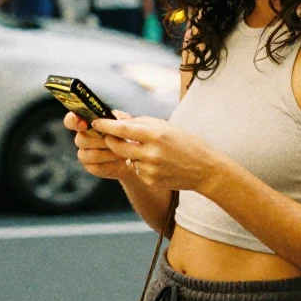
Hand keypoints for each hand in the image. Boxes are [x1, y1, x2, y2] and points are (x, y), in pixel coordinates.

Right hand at [66, 109, 135, 180]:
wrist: (133, 155)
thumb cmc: (126, 135)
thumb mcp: (125, 122)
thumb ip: (117, 118)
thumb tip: (111, 118)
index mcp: (86, 123)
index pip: (70, 121)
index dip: (73, 121)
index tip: (83, 123)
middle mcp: (82, 138)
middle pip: (81, 139)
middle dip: (101, 140)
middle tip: (117, 139)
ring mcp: (84, 154)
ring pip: (90, 154)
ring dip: (109, 152)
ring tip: (123, 151)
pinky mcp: (90, 167)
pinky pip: (96, 167)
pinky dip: (110, 163)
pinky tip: (120, 160)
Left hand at [91, 116, 227, 192]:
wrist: (204, 169)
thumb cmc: (185, 142)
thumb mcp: (165, 127)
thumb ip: (140, 123)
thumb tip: (116, 120)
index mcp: (155, 134)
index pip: (122, 129)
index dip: (106, 126)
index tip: (96, 122)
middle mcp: (151, 152)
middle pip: (118, 146)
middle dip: (110, 140)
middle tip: (109, 136)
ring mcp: (150, 169)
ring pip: (126, 159)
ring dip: (129, 153)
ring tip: (147, 150)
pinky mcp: (150, 180)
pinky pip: (136, 170)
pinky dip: (140, 165)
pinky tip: (156, 163)